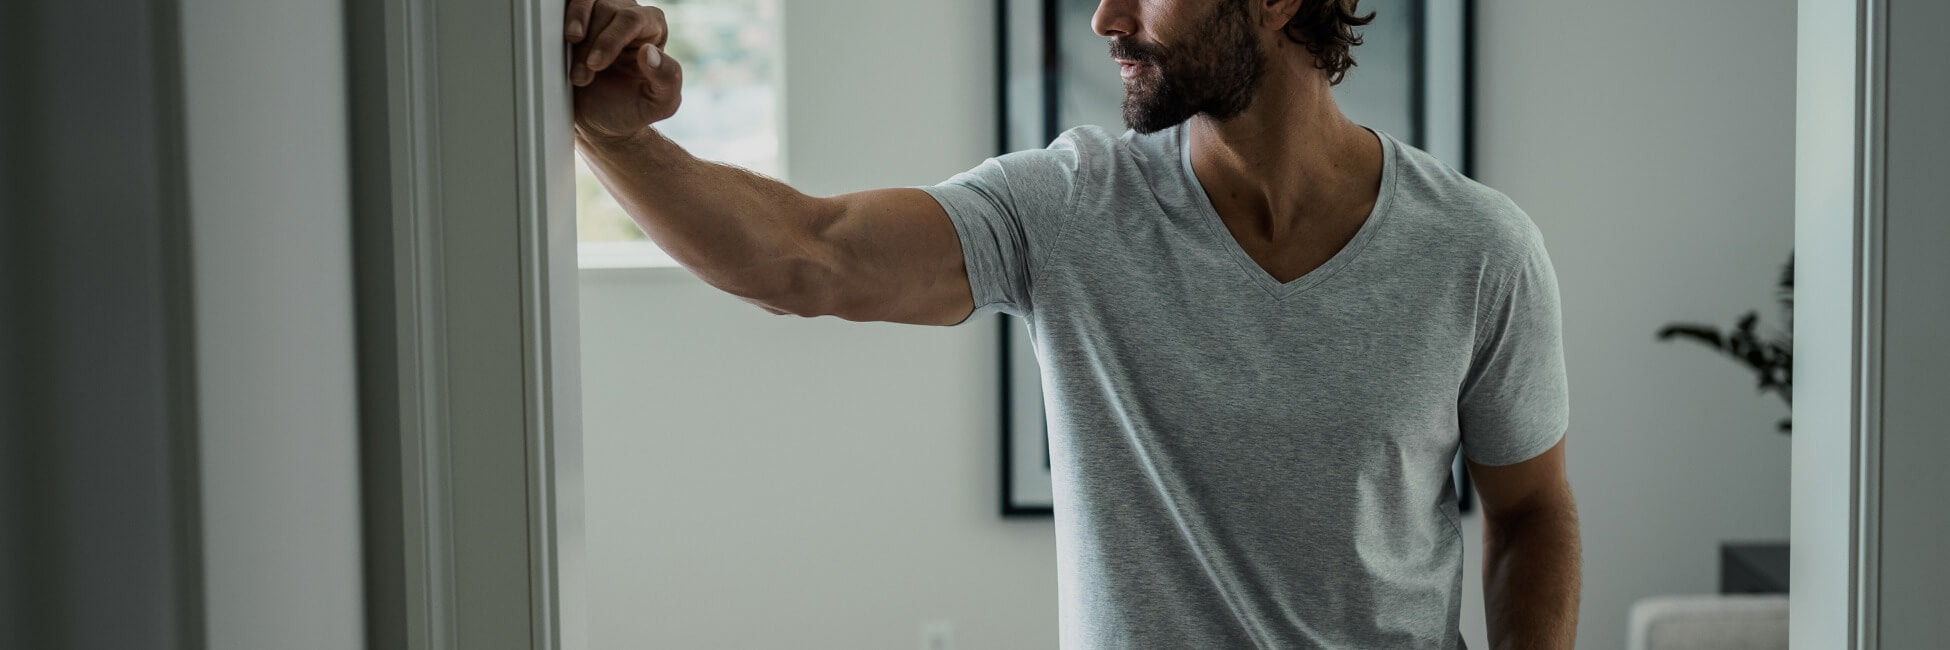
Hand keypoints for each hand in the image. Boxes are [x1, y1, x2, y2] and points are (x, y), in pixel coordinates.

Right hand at [565, 0, 683, 137]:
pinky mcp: (581, 18)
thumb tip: (649, 51)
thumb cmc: (630, 109)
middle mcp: (631, 17)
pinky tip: (565, 42)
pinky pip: (573, 4)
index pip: (632, 19)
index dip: (610, 40)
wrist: (598, 118)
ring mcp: (604, 14)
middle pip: (606, 11)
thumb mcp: (659, 104)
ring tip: (575, 72)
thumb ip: (668, 78)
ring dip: (575, 39)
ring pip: (586, 7)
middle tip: (582, 78)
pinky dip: (565, 20)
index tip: (595, 64)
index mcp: (654, 30)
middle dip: (589, 47)